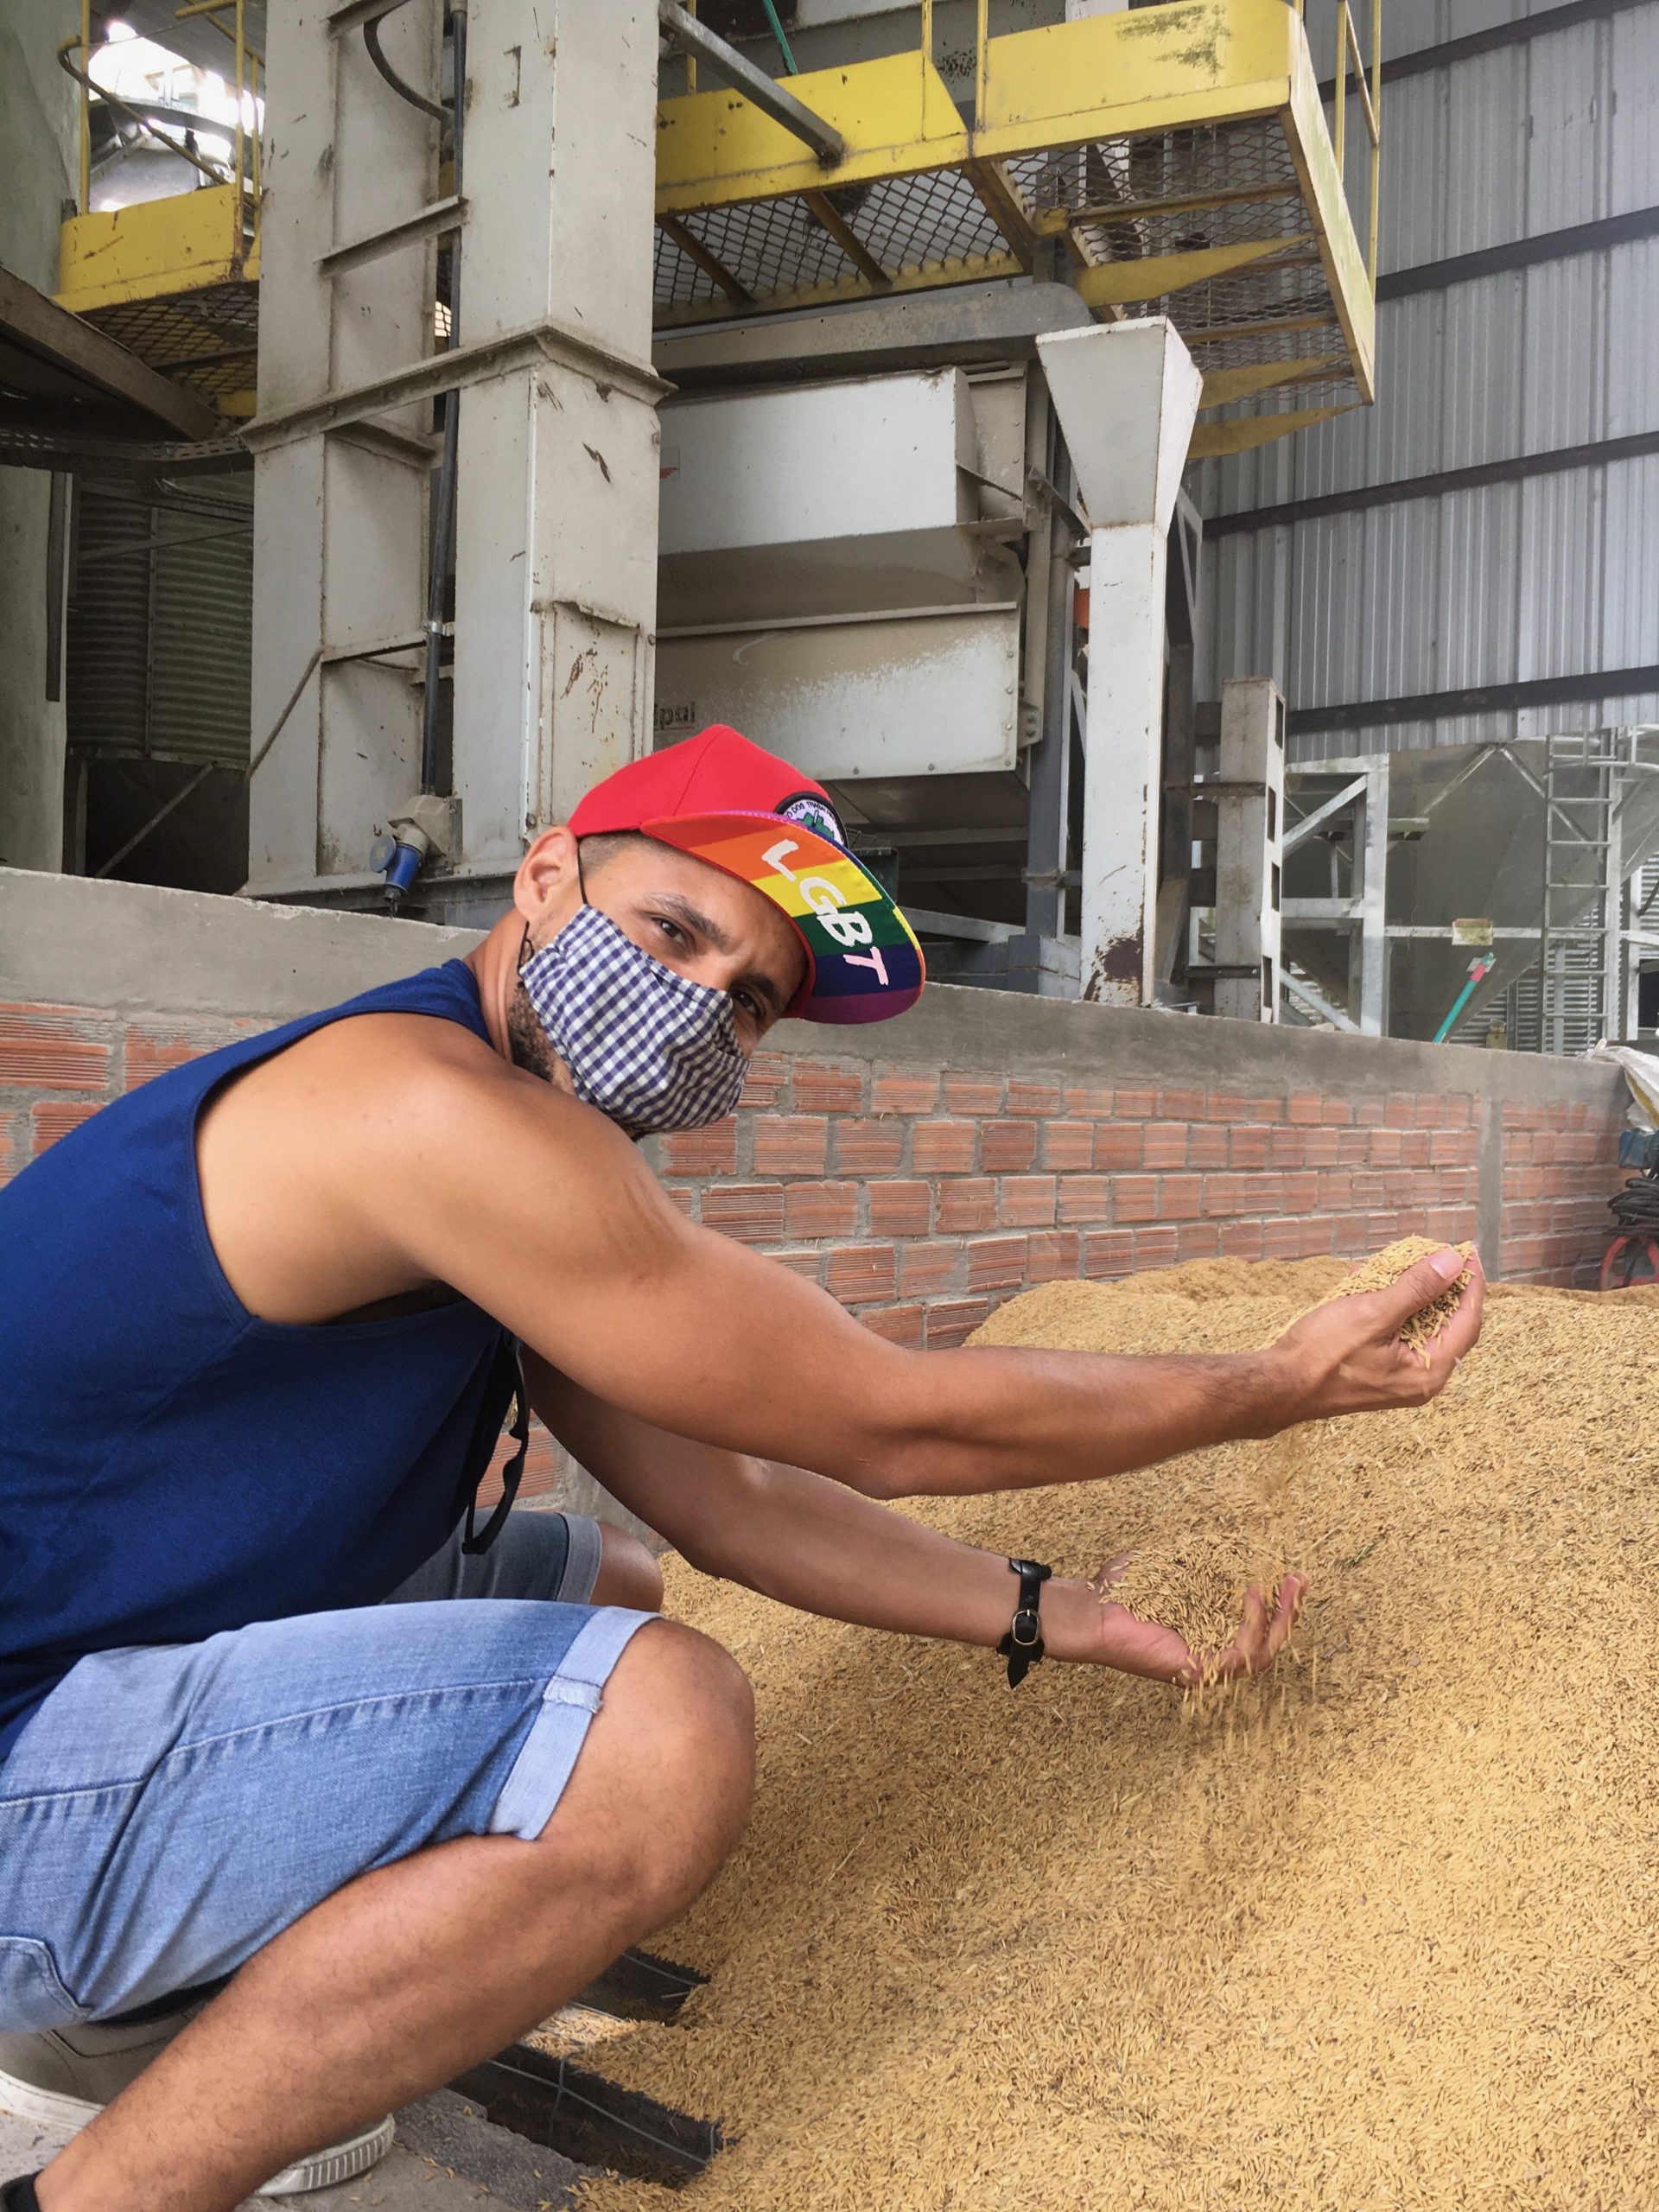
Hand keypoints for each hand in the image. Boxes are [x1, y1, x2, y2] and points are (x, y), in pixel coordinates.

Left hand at [1081, 1554, 1308, 1686]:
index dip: (1280, 1603)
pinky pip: (1239, 1655)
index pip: (1257, 1626)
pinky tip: (1250, 1594)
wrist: (1091, 1608)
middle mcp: (1210, 1652)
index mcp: (1207, 1632)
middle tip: (1299, 1580)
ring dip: (1279, 1621)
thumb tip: (1230, 1544)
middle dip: (1290, 1612)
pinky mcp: (1196, 1671)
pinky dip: (1251, 1625)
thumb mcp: (1171, 1566)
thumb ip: (1200, 1561)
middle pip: (1268, 1644)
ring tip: (1282, 1587)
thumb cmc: (1121, 1590)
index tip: (1291, 1574)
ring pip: (1261, 1655)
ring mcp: (1205, 1666)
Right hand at [1273, 1243, 1483, 1421]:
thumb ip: (1416, 1288)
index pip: (1467, 1321)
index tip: (1466, 1252)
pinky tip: (1370, 1282)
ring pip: (1421, 1325)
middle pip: (1448, 1324)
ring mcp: (1400, 1377)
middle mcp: (1421, 1378)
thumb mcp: (1372, 1313)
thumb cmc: (1322, 1354)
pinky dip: (1390, 1306)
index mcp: (1428, 1371)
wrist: (1279, 1385)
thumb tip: (1452, 1263)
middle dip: (1440, 1285)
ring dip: (1410, 1292)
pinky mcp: (1380, 1370)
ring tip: (1397, 1262)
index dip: (1470, 1283)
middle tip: (1434, 1253)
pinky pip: (1398, 1333)